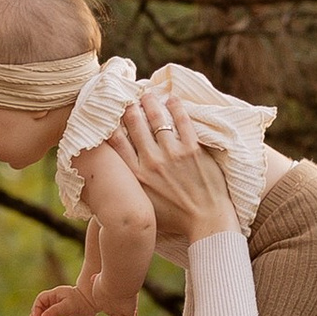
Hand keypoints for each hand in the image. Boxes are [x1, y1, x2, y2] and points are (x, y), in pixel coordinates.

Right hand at [31, 282, 90, 315]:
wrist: (93, 301)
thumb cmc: (81, 303)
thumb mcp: (67, 307)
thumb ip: (55, 311)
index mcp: (55, 294)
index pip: (40, 300)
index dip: (36, 310)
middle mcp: (55, 297)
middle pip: (40, 304)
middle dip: (37, 314)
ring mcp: (58, 302)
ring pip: (45, 308)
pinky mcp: (63, 308)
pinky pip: (51, 311)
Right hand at [116, 93, 237, 241]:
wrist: (206, 221)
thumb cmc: (174, 219)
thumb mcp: (143, 206)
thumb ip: (130, 188)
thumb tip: (114, 179)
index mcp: (136, 176)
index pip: (117, 142)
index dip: (111, 124)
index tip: (110, 114)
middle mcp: (151, 162)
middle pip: (134, 125)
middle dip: (129, 108)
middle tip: (128, 97)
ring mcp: (173, 155)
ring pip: (156, 119)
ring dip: (150, 103)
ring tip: (147, 94)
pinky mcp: (193, 150)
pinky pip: (182, 122)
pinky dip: (176, 108)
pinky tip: (171, 99)